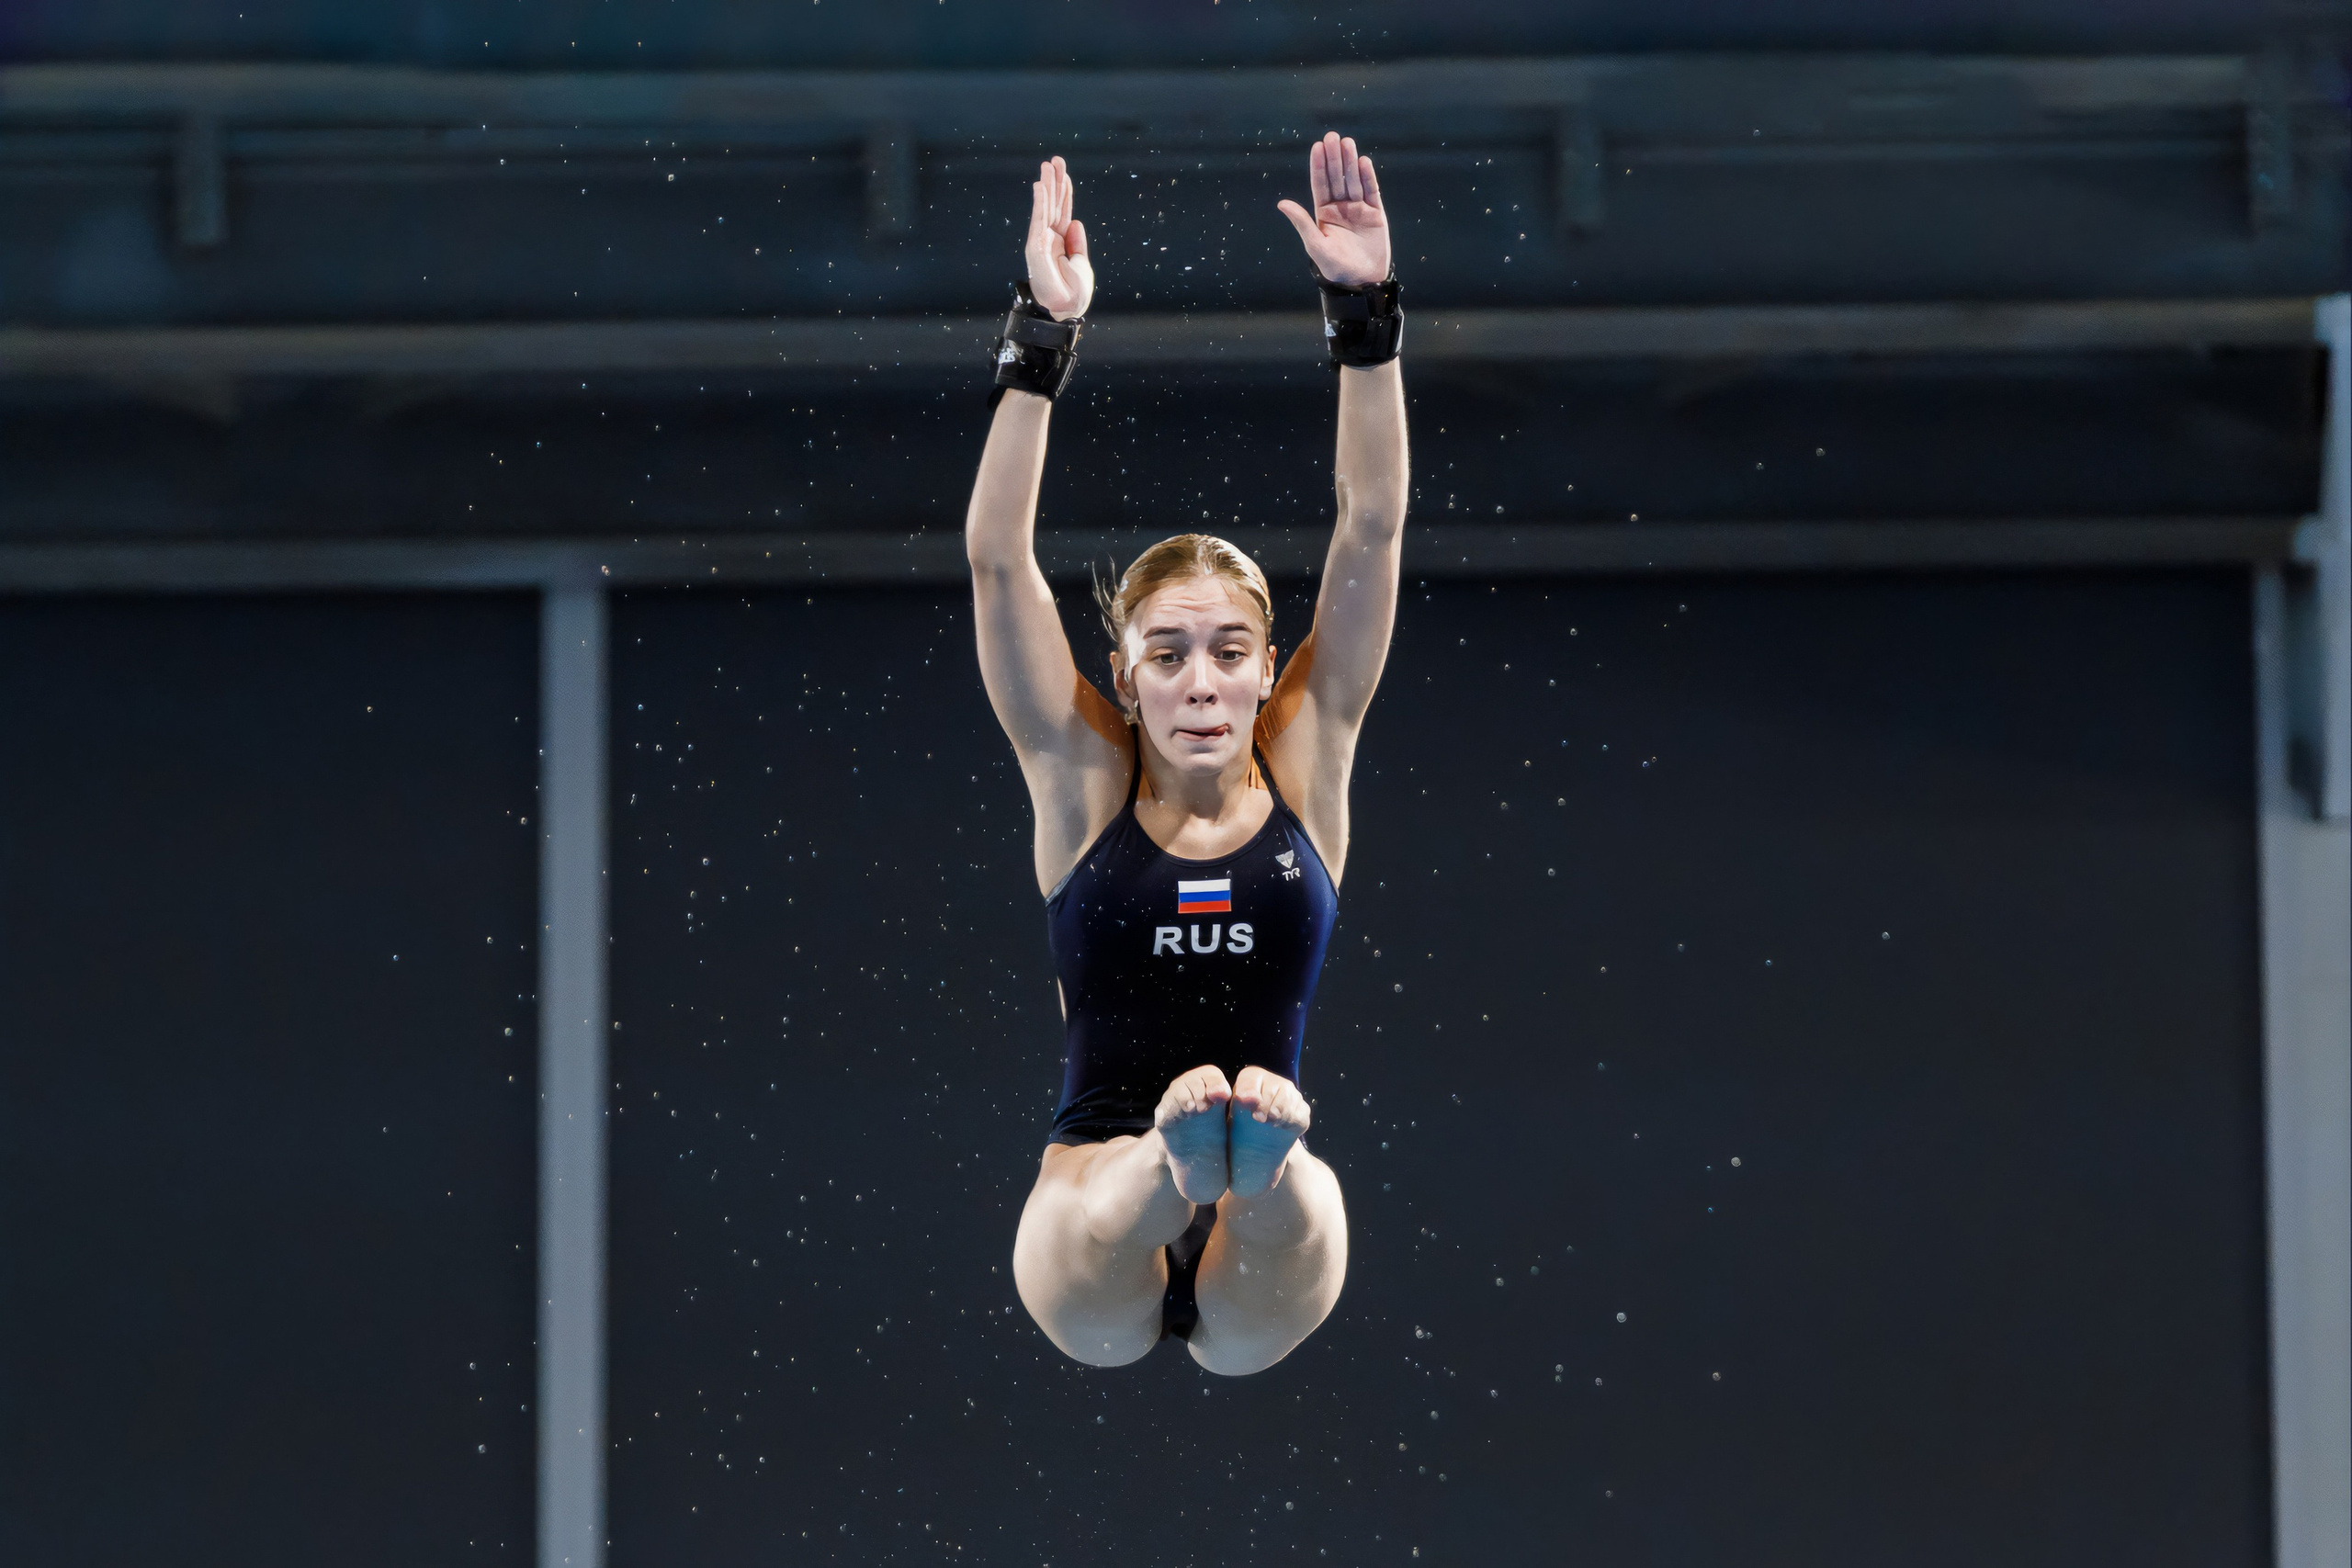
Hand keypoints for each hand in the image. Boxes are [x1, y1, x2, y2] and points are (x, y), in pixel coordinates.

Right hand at [1024, 154, 1092, 320]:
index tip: (1064, 172)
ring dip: (1047, 186)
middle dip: (1055, 181)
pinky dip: (1040, 203)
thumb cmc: (1074, 291)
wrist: (1067, 308)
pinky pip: (1039, 220)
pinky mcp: (1036, 247)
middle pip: (1053, 204)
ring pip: (1046, 208)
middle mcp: (1050, 237)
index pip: (1063, 210)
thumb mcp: (1081, 263)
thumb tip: (1076, 221)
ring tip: (1047, 166)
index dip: (1065, 191)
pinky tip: (1041, 187)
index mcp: (1062, 240)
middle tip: (1055, 160)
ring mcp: (1042, 241)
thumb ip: (1077, 242)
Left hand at [1276, 131, 1391, 286]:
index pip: (1320, 185)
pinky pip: (1371, 192)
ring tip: (1347, 142)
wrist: (1361, 281)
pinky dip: (1368, 177)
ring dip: (1350, 162)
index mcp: (1324, 214)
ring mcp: (1359, 209)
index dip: (1319, 166)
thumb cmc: (1335, 267)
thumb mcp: (1315, 245)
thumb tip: (1282, 203)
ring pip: (1354, 181)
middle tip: (1332, 136)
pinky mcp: (1376, 214)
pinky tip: (1363, 162)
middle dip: (1334, 157)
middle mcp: (1341, 208)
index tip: (1317, 147)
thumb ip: (1301, 223)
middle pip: (1337, 178)